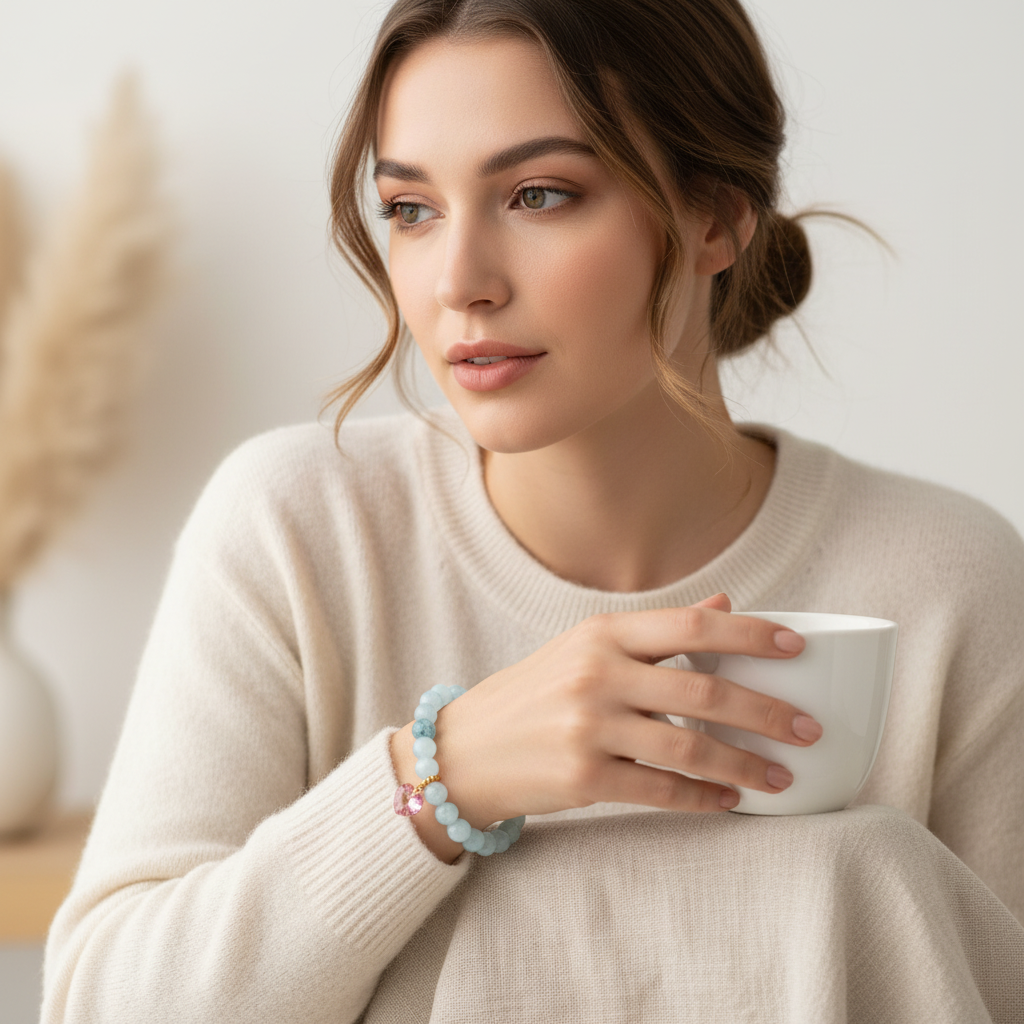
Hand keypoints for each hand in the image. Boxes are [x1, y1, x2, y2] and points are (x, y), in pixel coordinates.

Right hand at [423, 593, 820, 833]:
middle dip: (767, 710)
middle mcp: (597, 673)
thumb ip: (657, 631)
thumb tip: (725, 604)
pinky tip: (728, 801)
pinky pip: (660, 791)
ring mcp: (588, 726)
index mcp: (603, 634)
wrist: (466, 749)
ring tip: (780, 777)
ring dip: (745, 765)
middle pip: (703, 689)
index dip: (751, 634)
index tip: (797, 648)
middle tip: (808, 729)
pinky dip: (702, 798)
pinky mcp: (583, 777)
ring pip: (689, 746)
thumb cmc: (535, 693)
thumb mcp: (587, 648)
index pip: (692, 626)